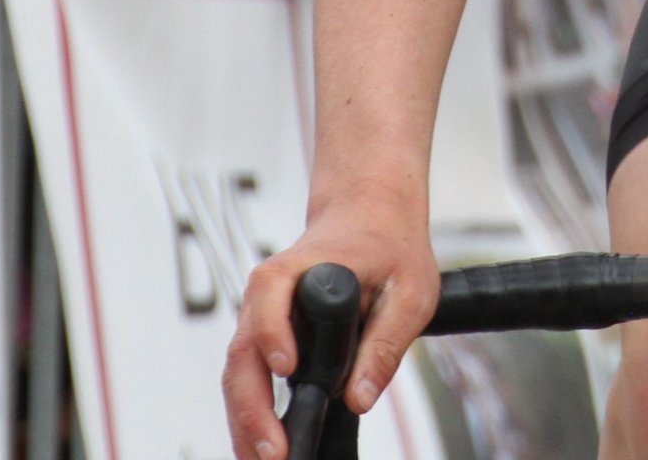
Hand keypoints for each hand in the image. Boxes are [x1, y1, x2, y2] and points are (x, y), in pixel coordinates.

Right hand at [224, 187, 435, 458]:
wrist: (370, 213)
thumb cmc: (388, 242)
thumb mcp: (409, 289)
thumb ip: (386, 342)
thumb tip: (360, 397)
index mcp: (299, 268)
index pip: (271, 300)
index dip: (275, 336)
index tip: (289, 369)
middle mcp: (268, 293)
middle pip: (243, 351)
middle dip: (251, 407)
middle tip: (274, 451)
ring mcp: (261, 315)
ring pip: (238, 371)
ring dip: (244, 419)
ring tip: (264, 459)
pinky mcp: (265, 334)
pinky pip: (247, 375)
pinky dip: (249, 411)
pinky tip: (260, 443)